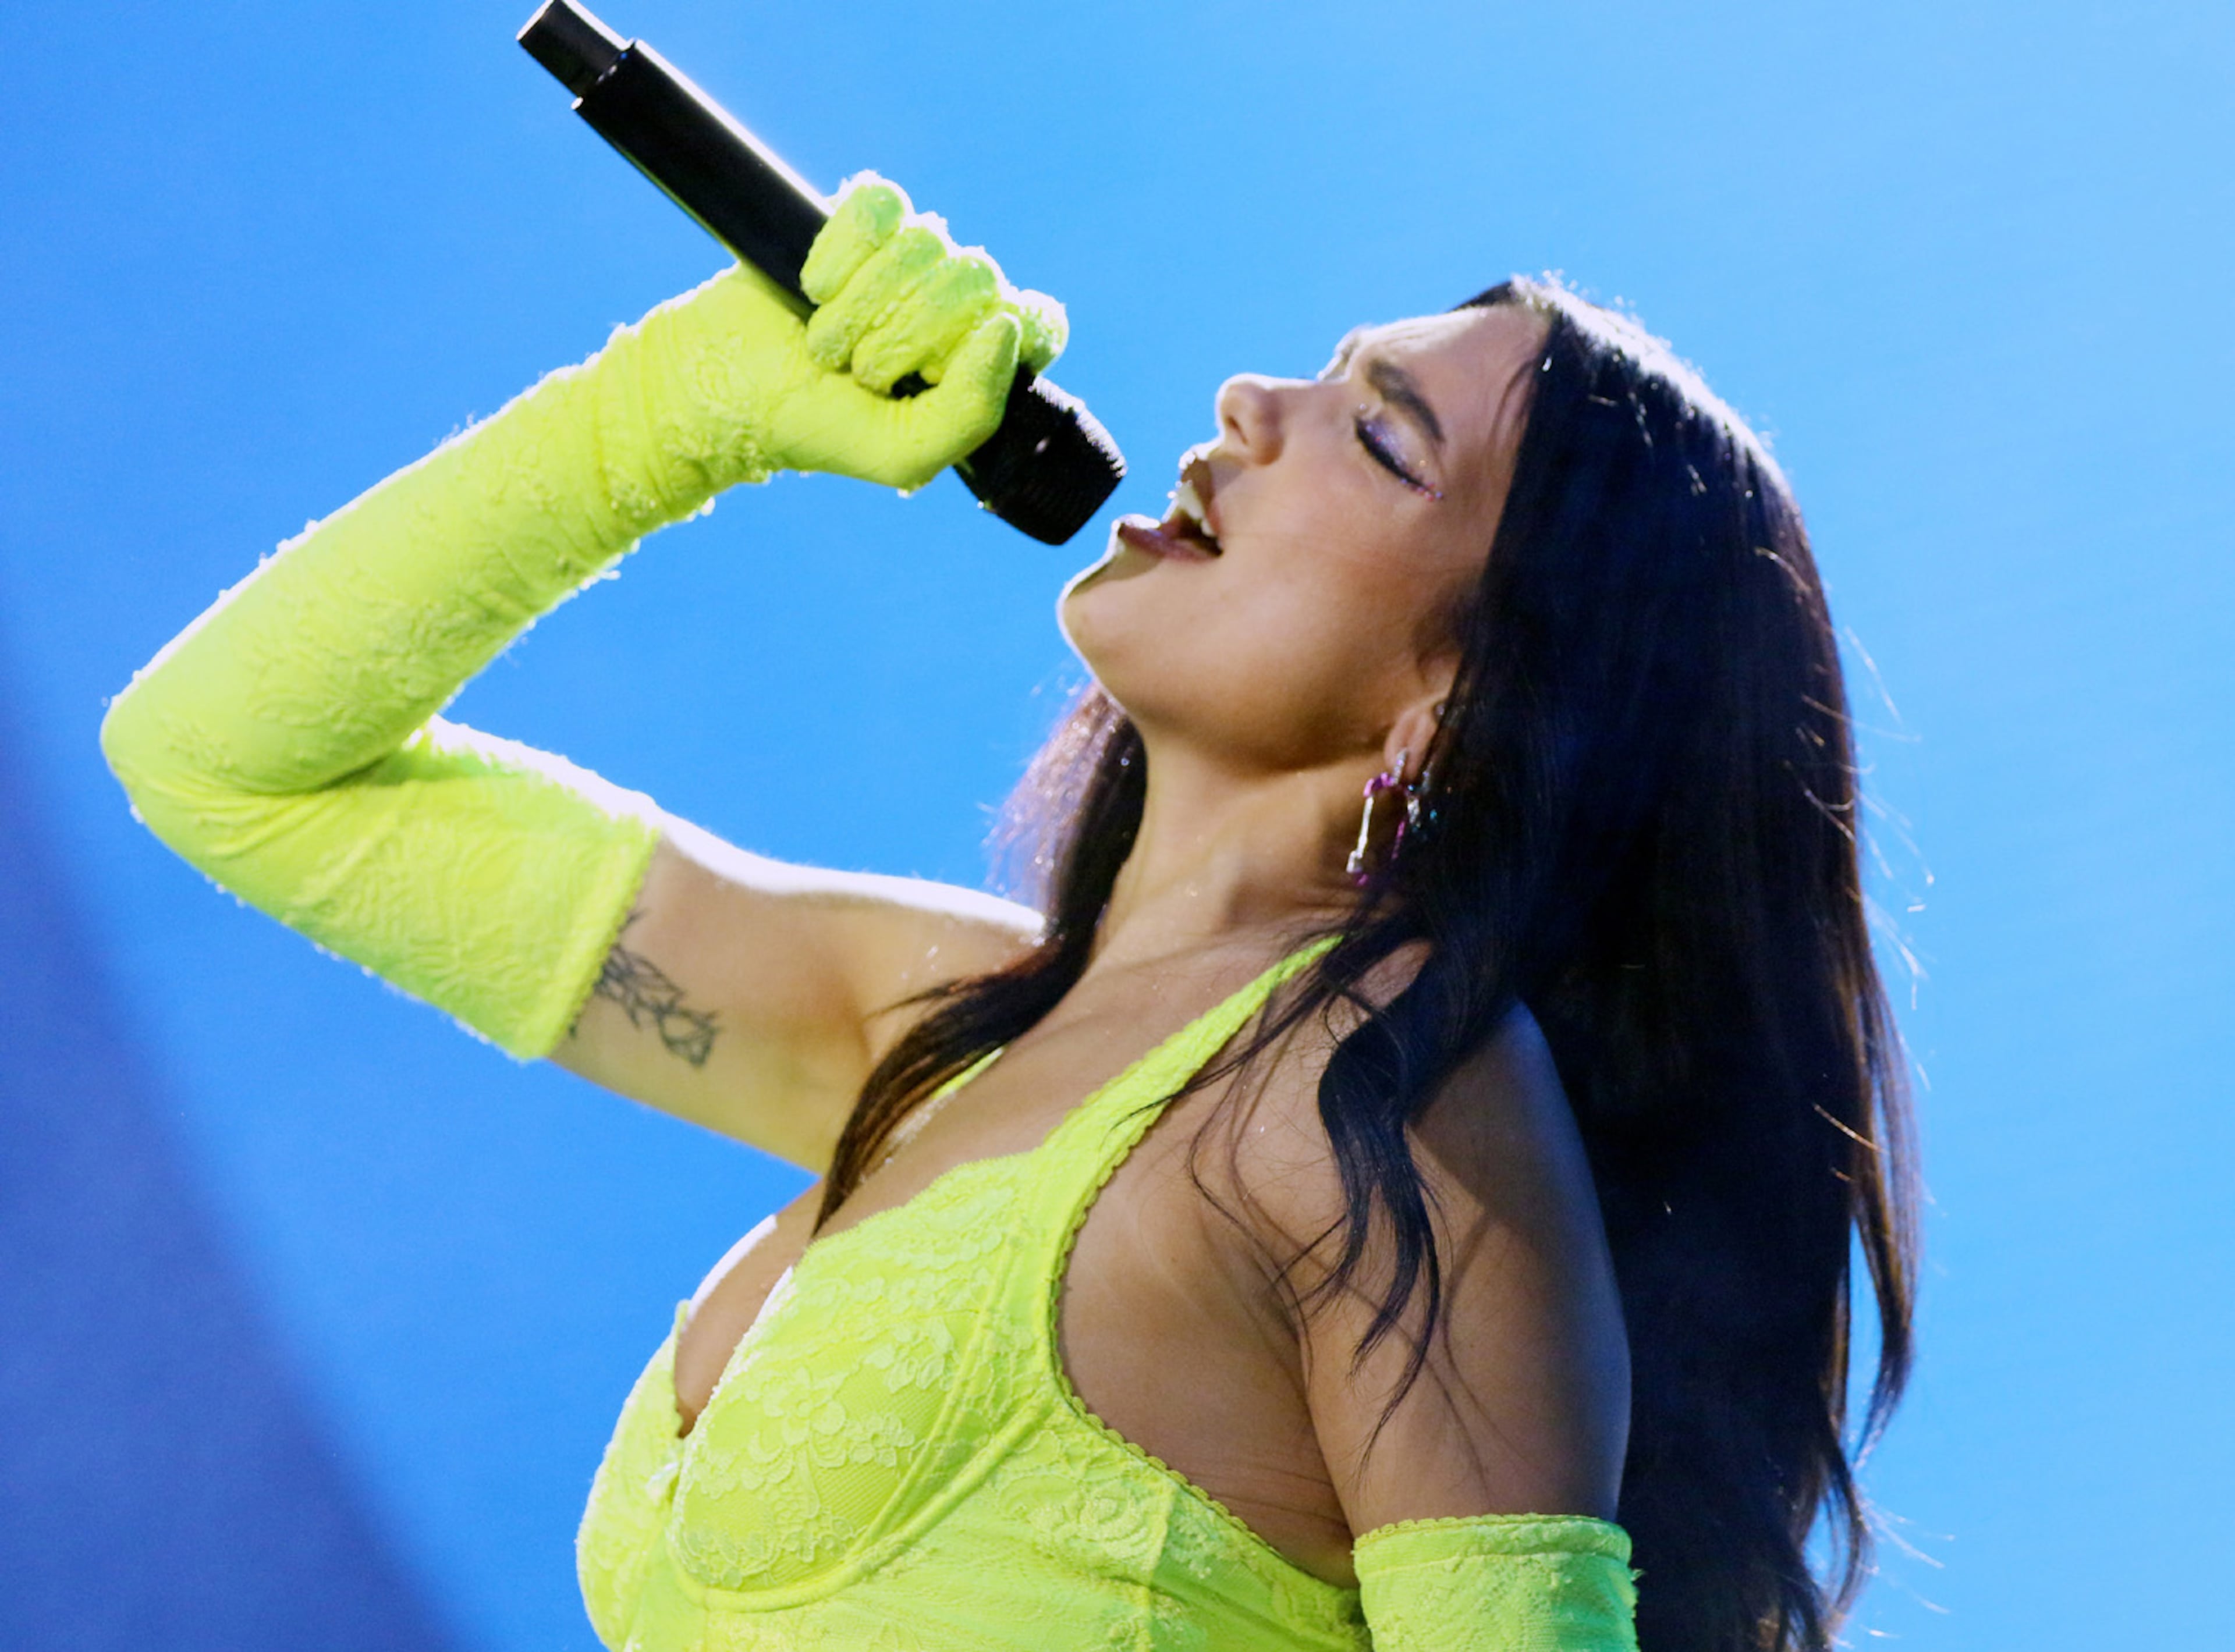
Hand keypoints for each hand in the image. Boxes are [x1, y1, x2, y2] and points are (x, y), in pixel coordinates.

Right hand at [635, 173, 1066, 494]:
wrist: (727, 390)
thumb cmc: (817, 428)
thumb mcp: (904, 454)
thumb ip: (974, 412)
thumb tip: (1003, 328)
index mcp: (979, 360)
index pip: (1039, 321)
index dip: (989, 342)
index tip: (934, 374)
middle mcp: (955, 302)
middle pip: (976, 278)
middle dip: (907, 334)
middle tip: (862, 372)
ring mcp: (908, 257)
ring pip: (925, 241)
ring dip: (862, 306)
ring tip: (826, 344)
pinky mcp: (860, 220)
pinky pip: (881, 204)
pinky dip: (840, 251)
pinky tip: (813, 288)